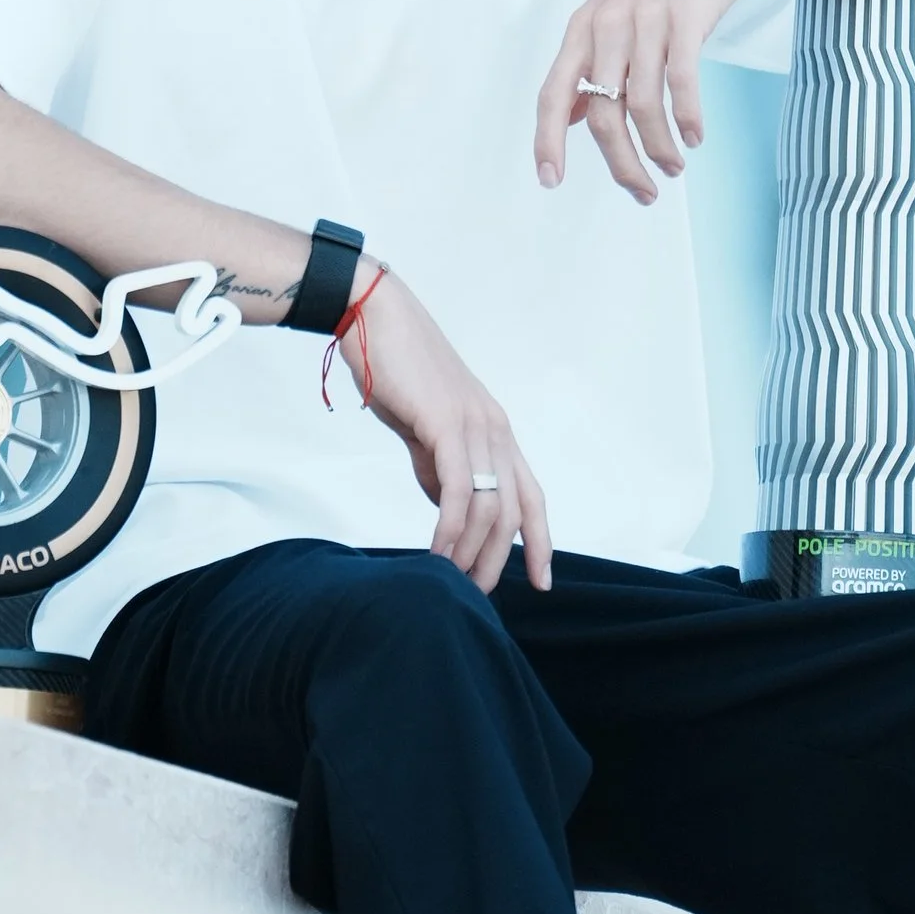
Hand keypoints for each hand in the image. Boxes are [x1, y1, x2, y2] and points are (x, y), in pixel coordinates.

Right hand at [348, 267, 552, 592]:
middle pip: (514, 511)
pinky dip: (451, 528)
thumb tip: (448, 508)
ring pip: (490, 506)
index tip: (541, 581)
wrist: (373, 319)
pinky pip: (458, 489)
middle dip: (498, 560)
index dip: (541, 540)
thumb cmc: (395, 371)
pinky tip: (437, 552)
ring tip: (450, 580)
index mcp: (496, 431)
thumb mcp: (425, 428)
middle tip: (476, 594)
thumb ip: (439, 466)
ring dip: (471, 552)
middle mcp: (496, 429)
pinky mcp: (448, 423)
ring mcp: (476, 425)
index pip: (531, 495)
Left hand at [535, 0, 769, 201]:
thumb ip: (592, 64)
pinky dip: (687, 117)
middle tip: (644, 192)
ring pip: (641, 105)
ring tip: (674, 166)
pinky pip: (681, 81)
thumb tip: (573, 120)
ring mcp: (645, 19)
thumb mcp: (613, 13)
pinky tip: (695, 136)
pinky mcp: (685, 17)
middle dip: (622, 163)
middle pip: (602, 113)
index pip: (553, 93)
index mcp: (584, 28)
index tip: (550, 181)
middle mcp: (607, 25)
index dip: (547, 140)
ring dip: (659, 148)